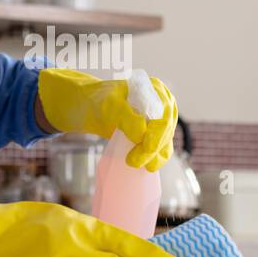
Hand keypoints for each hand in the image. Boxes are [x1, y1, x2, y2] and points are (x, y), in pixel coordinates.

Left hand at [37, 69, 177, 170]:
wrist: (91, 107)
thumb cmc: (100, 101)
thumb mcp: (110, 105)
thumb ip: (127, 117)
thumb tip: (142, 135)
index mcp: (156, 90)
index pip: (164, 115)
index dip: (158, 133)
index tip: (147, 147)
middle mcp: (163, 105)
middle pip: (166, 131)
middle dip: (152, 149)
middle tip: (133, 161)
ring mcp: (160, 121)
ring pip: (165, 143)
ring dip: (154, 157)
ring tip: (134, 163)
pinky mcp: (155, 136)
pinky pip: (160, 150)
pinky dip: (154, 159)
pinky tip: (145, 166)